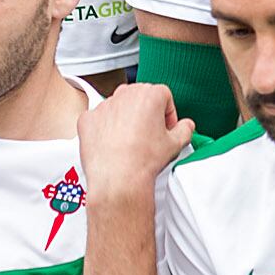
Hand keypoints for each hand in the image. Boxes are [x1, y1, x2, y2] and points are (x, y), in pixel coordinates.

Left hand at [77, 83, 194, 200]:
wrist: (118, 179)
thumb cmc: (143, 160)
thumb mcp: (176, 143)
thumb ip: (186, 128)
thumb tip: (186, 126)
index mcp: (150, 94)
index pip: (164, 97)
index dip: (168, 115)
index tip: (165, 129)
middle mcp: (126, 94)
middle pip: (140, 98)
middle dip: (146, 114)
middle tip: (149, 135)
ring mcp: (104, 106)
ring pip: (119, 107)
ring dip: (125, 119)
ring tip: (130, 142)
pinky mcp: (87, 119)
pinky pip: (99, 119)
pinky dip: (104, 129)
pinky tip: (112, 144)